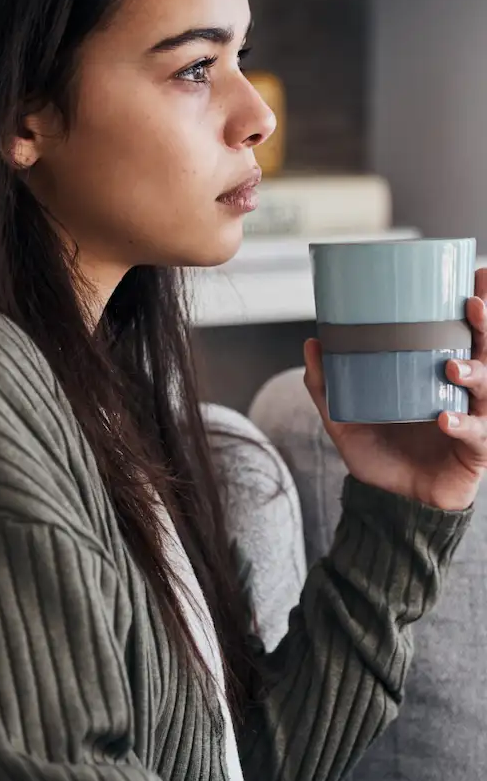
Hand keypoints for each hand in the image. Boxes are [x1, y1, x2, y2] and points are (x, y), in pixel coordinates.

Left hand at [303, 266, 486, 511]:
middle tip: (472, 305)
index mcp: (443, 376)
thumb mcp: (345, 419)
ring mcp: (475, 420)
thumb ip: (327, 385)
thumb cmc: (380, 456)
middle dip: (486, 327)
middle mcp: (466, 393)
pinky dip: (463, 425)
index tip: (475, 276)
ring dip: (476, 373)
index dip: (478, 308)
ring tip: (453, 369)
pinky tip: (445, 420)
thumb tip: (312, 342)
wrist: (393, 503)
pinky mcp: (476, 451)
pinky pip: (477, 433)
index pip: (467, 334)